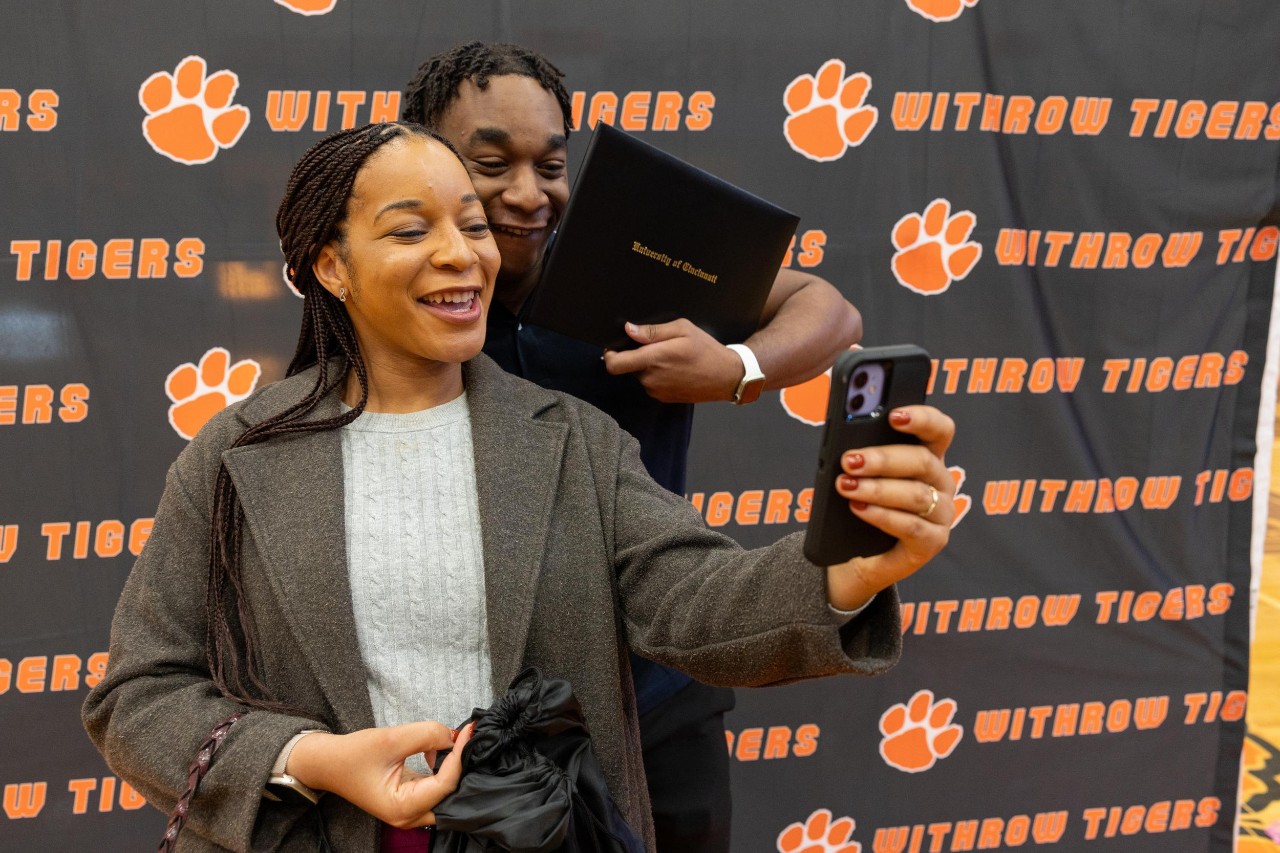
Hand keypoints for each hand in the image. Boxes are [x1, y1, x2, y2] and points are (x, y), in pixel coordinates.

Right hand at [287, 720, 473, 828]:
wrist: (328, 763)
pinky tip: (444, 751)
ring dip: (454, 768)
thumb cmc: (353, 755)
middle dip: (462, 766)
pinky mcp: (410, 802)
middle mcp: (408, 817)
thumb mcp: (391, 739)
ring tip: (459, 741)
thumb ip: (426, 735)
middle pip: (451, 794)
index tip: (470, 731)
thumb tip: (454, 736)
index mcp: (402, 808)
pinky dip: (444, 770)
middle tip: (471, 736)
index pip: (445, 783)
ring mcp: (410, 812)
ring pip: (446, 793)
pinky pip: (436, 789)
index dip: (460, 755)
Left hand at [602, 320, 742, 402]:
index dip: (609, 355)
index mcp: (653, 359)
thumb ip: (653, 331)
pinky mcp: (663, 398)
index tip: (614, 347)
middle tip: (657, 346)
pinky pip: (651, 383)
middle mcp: (651, 379)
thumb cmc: (706, 350)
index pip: (614, 364)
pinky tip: (675, 368)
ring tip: (670, 357)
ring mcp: (656, 391)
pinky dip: (657, 375)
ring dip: (648, 366)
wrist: (726, 377)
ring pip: (640, 375)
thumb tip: (629, 330)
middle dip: (636, 356)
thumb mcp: (682, 329)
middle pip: (628, 367)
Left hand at [825, 404, 955, 609]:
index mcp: (928, 456)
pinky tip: (859, 508)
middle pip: (922, 461)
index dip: (921, 418)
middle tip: (850, 460)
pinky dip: (882, 516)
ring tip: (846, 486)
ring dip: (877, 489)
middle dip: (883, 459)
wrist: (852, 556)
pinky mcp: (932, 542)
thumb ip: (861, 456)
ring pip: (916, 495)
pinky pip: (911, 526)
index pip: (938, 429)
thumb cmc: (856, 508)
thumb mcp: (857, 476)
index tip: (893, 415)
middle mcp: (940, 482)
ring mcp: (941, 513)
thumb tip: (849, 443)